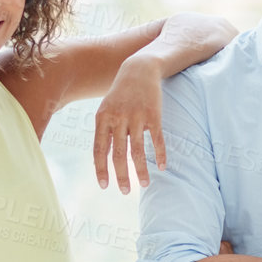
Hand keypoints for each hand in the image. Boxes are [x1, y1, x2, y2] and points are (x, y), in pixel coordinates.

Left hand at [94, 54, 164, 192]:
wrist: (139, 69)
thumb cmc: (121, 94)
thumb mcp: (106, 108)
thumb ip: (105, 130)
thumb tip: (104, 158)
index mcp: (102, 118)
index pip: (99, 149)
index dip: (101, 169)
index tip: (104, 186)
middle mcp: (118, 118)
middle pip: (118, 153)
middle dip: (121, 175)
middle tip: (124, 192)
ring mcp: (136, 117)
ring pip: (137, 150)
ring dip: (140, 170)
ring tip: (144, 185)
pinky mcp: (153, 115)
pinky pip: (156, 139)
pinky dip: (160, 154)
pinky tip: (162, 166)